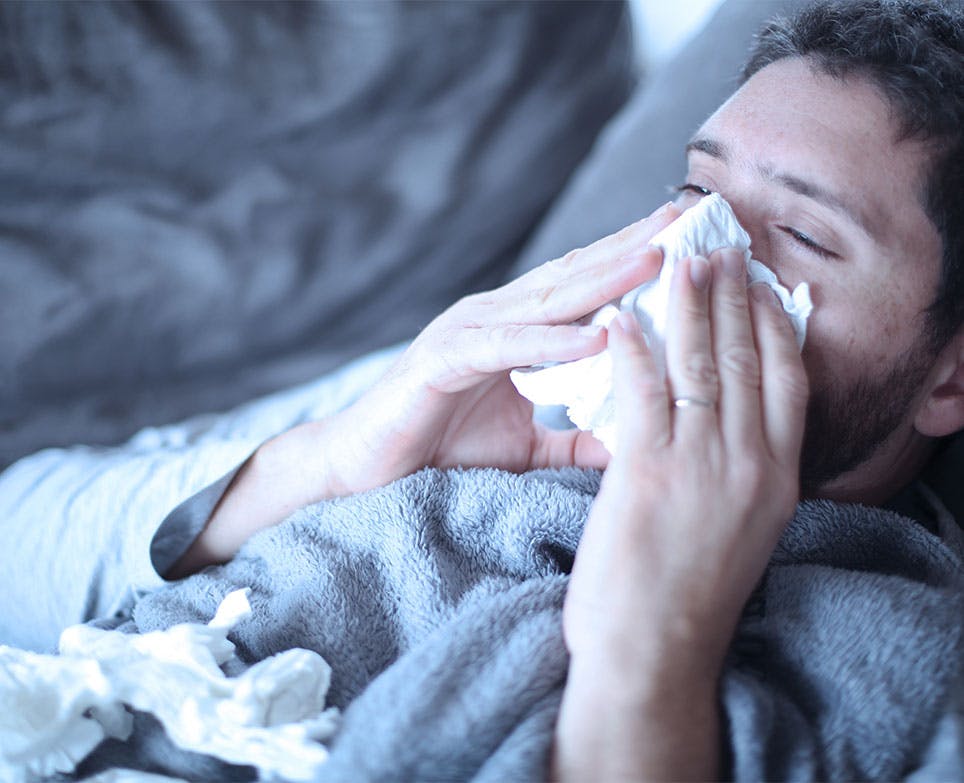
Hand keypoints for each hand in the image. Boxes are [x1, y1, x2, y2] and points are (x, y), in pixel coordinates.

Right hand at [307, 201, 679, 496]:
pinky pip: (505, 348)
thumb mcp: (526, 447)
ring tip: (655, 260)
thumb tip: (628, 447)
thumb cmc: (442, 448)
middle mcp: (493, 317)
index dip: (631, 262)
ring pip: (545, 301)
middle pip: (572, 277)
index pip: (582, 287)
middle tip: (685, 221)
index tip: (688, 245)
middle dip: (629, 248)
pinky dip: (551, 343)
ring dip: (601, 279)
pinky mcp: (442, 360)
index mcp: (514, 329)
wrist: (365, 469)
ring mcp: (466, 332)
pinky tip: (595, 337)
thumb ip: (572, 440)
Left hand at [555, 248, 808, 780]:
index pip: (785, 378)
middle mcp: (750, 463)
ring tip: (679, 258)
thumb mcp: (736, 528)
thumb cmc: (688, 596)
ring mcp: (701, 466)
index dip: (772, 321)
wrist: (655, 656)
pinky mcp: (647, 474)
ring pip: (700, 363)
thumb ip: (739, 472)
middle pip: (746, 357)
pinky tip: (623, 314)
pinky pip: (644, 392)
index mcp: (776, 475)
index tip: (761, 279)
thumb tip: (731, 426)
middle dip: (732, 294)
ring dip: (689, 303)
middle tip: (719, 244)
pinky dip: (634, 346)